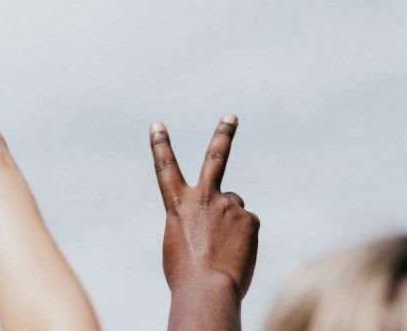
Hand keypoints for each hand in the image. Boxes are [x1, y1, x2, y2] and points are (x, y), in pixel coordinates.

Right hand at [149, 115, 259, 301]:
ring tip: (223, 249)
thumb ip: (197, 220)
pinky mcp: (249, 218)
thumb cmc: (186, 274)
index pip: (165, 168)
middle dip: (223, 134)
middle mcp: (204, 197)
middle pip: (215, 157)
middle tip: (232, 116)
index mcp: (178, 204)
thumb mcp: (180, 242)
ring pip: (234, 207)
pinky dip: (243, 238)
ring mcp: (229, 205)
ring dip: (230, 223)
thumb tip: (222, 215)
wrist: (206, 290)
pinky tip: (235, 253)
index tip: (157, 124)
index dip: (160, 145)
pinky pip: (247, 225)